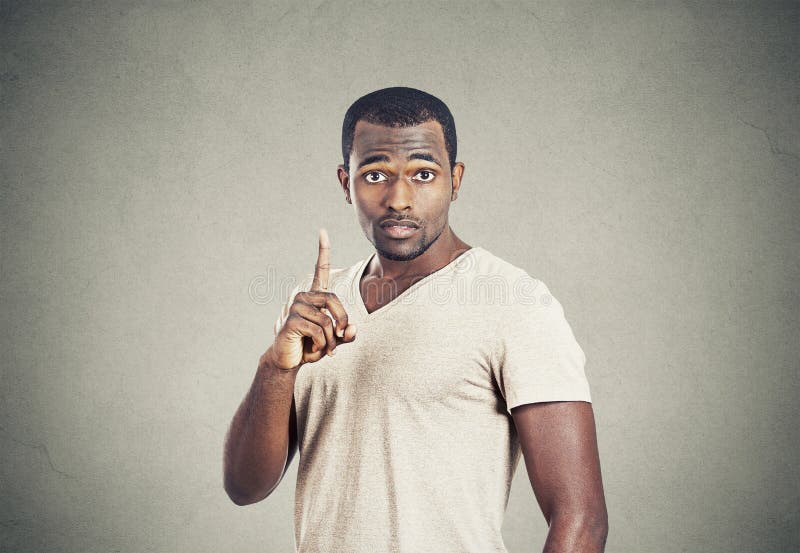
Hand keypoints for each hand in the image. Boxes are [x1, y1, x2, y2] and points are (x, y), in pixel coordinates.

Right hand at [267, 228, 357, 370]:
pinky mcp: (291, 321)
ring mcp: (295, 308)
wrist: (290, 360)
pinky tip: (314, 350)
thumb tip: (352, 329)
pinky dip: (322, 345)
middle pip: (333, 301)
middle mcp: (304, 297)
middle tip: (339, 338)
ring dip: (330, 340)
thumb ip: (346, 334)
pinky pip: (318, 331)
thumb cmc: (311, 347)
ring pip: (327, 321)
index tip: (322, 231)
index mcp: (315, 297)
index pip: (319, 270)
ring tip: (325, 349)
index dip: (322, 252)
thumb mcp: (334, 340)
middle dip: (342, 321)